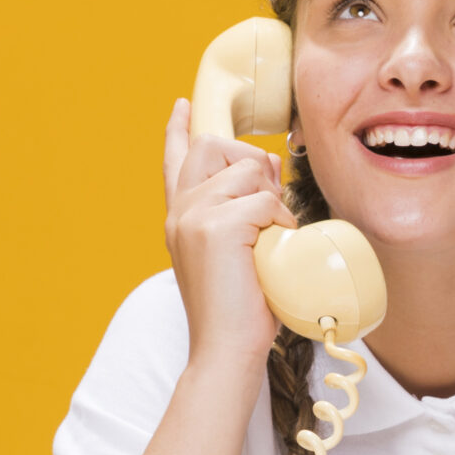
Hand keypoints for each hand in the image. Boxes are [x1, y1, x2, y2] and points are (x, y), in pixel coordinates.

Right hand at [163, 98, 293, 370]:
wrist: (227, 349)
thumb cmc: (240, 307)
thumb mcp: (237, 250)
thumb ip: (242, 209)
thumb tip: (269, 166)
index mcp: (179, 216)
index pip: (173, 160)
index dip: (177, 129)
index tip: (181, 105)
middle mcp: (179, 211)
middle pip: (212, 145)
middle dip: (249, 159)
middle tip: (267, 200)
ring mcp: (192, 216)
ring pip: (246, 170)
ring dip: (272, 197)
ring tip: (272, 237)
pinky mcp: (214, 227)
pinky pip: (263, 199)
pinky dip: (280, 220)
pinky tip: (276, 247)